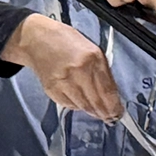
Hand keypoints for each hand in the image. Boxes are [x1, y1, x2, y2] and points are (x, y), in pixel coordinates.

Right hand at [0, 14, 122, 120]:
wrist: (37, 39)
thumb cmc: (65, 42)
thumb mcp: (92, 50)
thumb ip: (103, 72)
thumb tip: (112, 95)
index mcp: (92, 58)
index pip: (108, 91)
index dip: (115, 106)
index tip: (118, 112)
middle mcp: (78, 70)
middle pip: (97, 102)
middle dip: (105, 112)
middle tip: (109, 116)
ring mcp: (63, 81)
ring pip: (84, 107)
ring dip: (91, 110)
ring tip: (95, 109)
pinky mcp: (52, 89)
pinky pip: (70, 105)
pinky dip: (76, 105)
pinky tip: (78, 98)